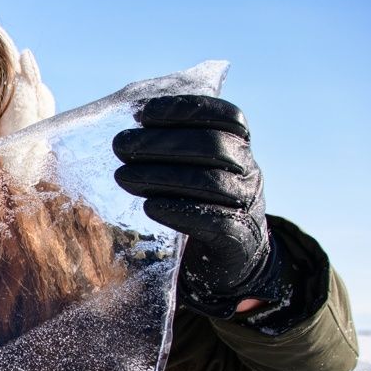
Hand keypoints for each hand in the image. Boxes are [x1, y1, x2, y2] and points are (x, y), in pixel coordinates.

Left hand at [113, 95, 280, 317]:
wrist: (230, 261)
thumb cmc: (199, 206)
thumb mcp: (193, 171)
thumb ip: (172, 147)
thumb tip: (132, 120)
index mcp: (240, 149)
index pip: (225, 117)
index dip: (186, 109)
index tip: (143, 113)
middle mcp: (250, 173)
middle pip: (214, 146)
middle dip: (163, 142)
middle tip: (120, 146)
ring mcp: (247, 206)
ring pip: (212, 182)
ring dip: (162, 176)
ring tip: (122, 176)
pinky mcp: (238, 239)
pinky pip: (213, 221)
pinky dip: (179, 211)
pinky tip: (149, 207)